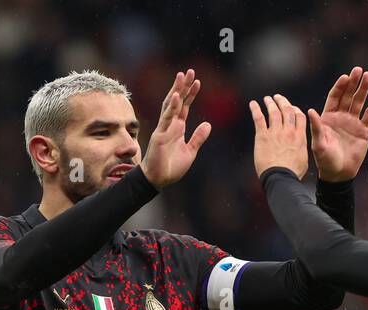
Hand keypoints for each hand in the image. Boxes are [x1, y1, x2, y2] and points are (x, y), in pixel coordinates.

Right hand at [141, 68, 211, 188]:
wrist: (159, 180)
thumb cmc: (172, 167)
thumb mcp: (191, 151)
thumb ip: (198, 138)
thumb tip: (208, 124)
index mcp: (178, 128)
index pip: (184, 106)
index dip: (191, 94)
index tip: (198, 82)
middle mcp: (170, 125)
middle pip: (177, 101)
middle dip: (183, 86)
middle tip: (189, 71)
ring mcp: (164, 128)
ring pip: (170, 105)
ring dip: (176, 90)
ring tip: (182, 76)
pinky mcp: (160, 135)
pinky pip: (166, 118)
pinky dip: (172, 107)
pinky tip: (176, 95)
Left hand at [250, 94, 307, 179]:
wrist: (281, 177)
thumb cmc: (292, 173)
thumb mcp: (303, 159)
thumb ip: (300, 148)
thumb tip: (299, 147)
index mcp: (299, 136)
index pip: (299, 116)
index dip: (295, 109)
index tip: (291, 106)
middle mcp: (288, 131)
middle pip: (287, 111)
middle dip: (282, 102)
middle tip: (278, 98)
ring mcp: (276, 133)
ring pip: (274, 112)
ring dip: (270, 103)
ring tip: (267, 99)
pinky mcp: (263, 136)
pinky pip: (259, 118)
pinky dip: (256, 109)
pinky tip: (253, 104)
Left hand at [309, 66, 367, 181]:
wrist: (339, 174)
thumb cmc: (325, 160)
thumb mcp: (319, 144)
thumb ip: (316, 127)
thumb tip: (310, 111)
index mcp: (328, 118)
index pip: (334, 97)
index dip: (340, 87)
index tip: (345, 77)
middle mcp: (341, 117)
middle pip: (348, 96)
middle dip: (353, 83)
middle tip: (360, 70)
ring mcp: (353, 122)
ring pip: (359, 102)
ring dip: (364, 90)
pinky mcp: (364, 130)